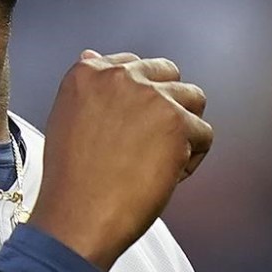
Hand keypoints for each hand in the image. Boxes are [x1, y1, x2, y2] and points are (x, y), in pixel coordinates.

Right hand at [27, 50, 211, 271]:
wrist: (78, 216)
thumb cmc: (72, 178)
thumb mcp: (66, 117)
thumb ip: (88, 87)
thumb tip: (93, 55)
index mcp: (88, 73)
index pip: (131, 65)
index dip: (139, 98)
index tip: (133, 124)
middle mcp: (119, 76)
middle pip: (167, 73)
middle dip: (167, 104)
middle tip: (151, 142)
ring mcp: (150, 96)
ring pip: (193, 98)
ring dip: (184, 128)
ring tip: (160, 159)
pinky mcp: (176, 121)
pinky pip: (204, 134)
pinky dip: (192, 160)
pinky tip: (165, 176)